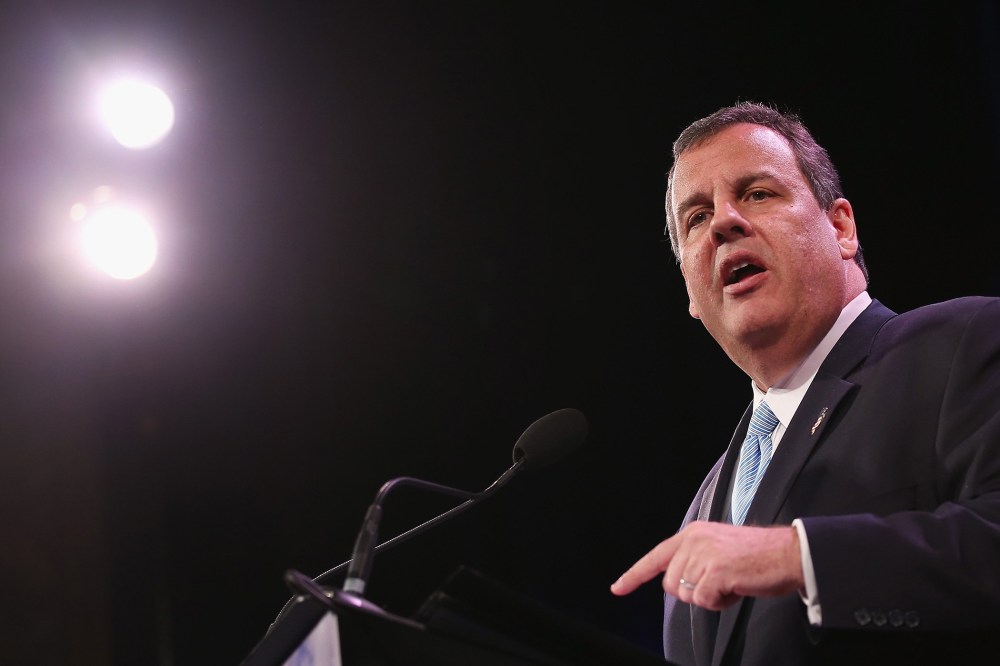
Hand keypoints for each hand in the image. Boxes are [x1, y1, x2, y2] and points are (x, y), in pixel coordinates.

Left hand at [610, 521, 804, 610]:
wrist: (789, 553)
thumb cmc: (759, 556)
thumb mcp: (718, 549)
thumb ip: (695, 560)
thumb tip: (678, 582)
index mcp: (693, 533)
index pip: (656, 557)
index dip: (634, 575)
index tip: (617, 588)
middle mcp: (693, 541)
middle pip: (671, 585)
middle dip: (693, 592)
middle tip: (722, 581)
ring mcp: (702, 555)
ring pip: (687, 596)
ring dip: (710, 598)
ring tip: (732, 581)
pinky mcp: (714, 571)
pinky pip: (704, 602)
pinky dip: (720, 603)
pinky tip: (736, 587)